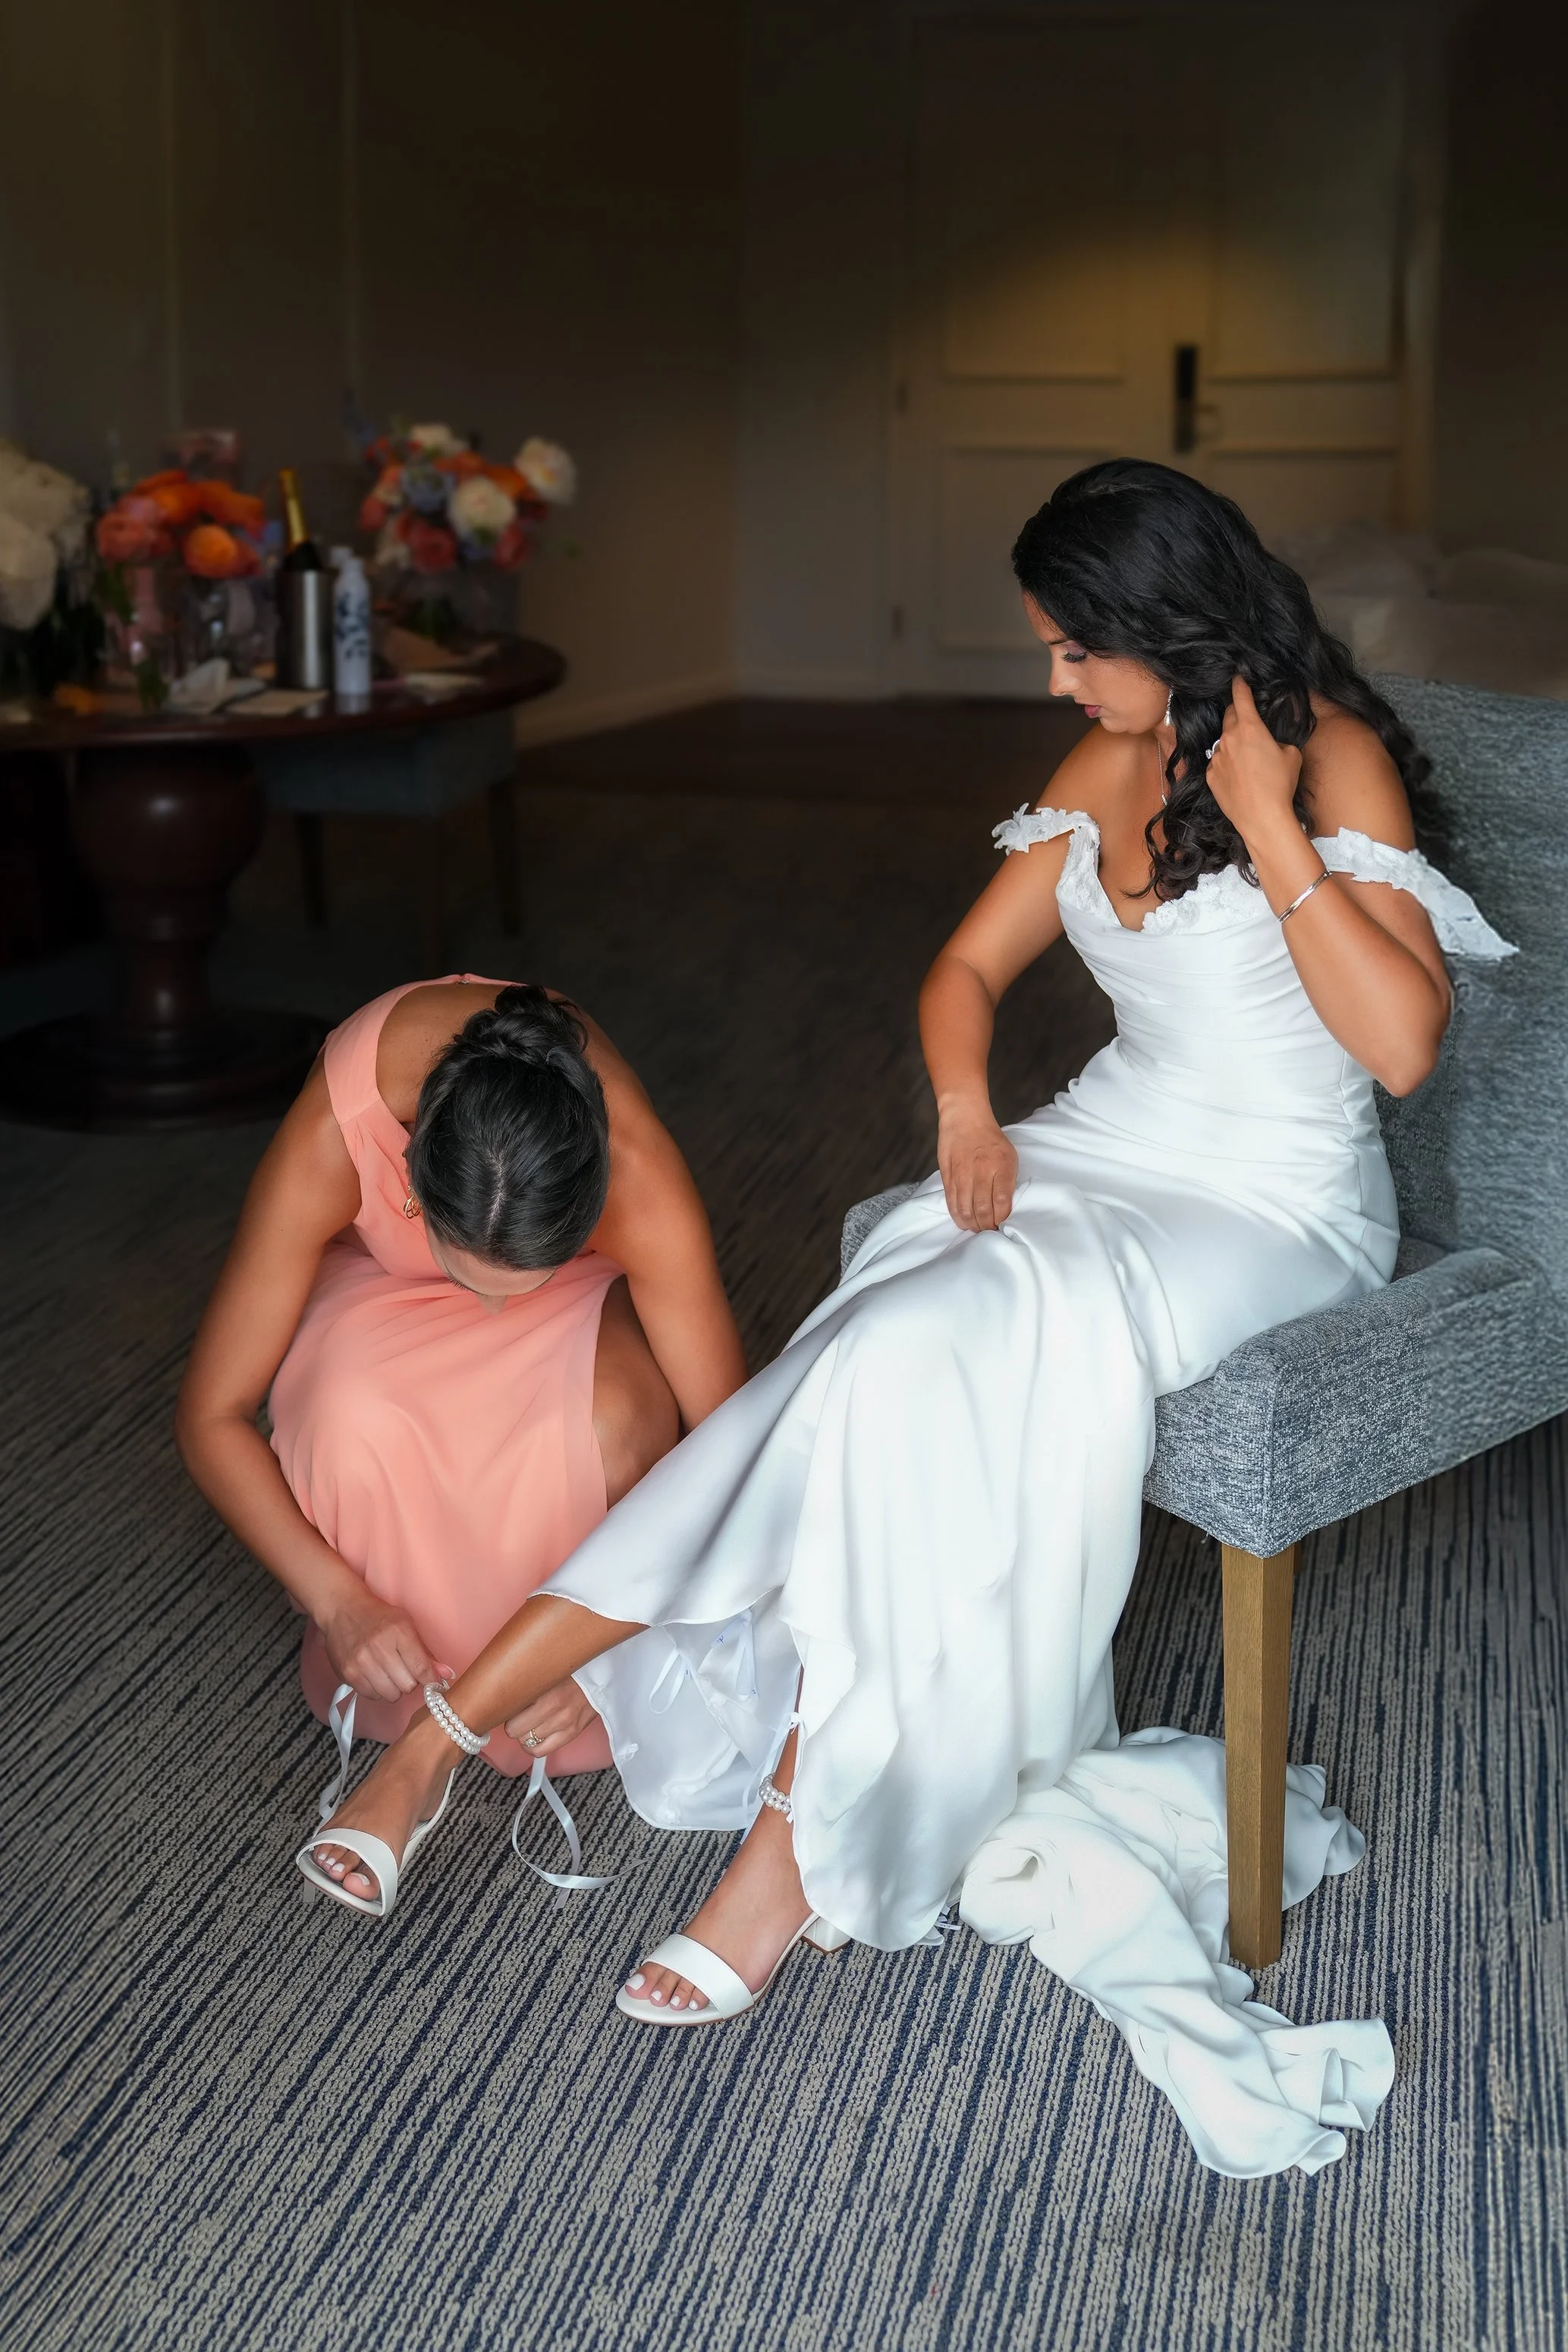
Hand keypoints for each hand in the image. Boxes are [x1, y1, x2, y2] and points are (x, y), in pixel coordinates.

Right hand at [322, 1588, 444, 1702]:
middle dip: (410, 1682)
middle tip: (405, 1671)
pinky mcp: (348, 1673)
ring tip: (389, 1673)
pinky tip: (374, 1675)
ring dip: (394, 1688)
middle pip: (407, 1686)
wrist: (342, 1609)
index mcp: (399, 1633)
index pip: (421, 1669)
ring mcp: (362, 1663)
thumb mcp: (406, 1625)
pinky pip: (372, 1696)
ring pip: (391, 1695)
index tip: (433, 1683)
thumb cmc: (378, 1616)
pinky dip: (377, 1690)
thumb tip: (447, 1674)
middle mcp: (380, 1648)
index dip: (431, 1680)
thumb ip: (426, 1652)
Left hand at [505, 1677, 598, 1757]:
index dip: (506, 1710)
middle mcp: (556, 1711)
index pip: (510, 1713)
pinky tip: (533, 1738)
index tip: (508, 1707)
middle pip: (515, 1731)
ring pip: (526, 1743)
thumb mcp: (547, 1673)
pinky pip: (541, 1751)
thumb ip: (528, 1685)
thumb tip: (505, 1697)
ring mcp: (564, 1725)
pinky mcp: (571, 1734)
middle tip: (518, 1714)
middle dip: (514, 1723)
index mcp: (547, 1692)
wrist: (601, 1677)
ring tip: (527, 1724)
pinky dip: (532, 1747)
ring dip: (523, 1734)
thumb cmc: (573, 1672)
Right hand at [938, 1106, 1017, 1230]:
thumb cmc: (990, 1139)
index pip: (1003, 1202)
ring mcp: (962, 1173)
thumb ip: (1007, 1180)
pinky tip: (963, 1221)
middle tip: (990, 1231)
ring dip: (972, 1225)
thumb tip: (1004, 1208)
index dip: (1002, 1219)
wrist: (965, 1117)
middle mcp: (982, 1170)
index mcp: (1002, 1165)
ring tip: (976, 1229)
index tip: (1002, 1225)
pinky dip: (957, 1216)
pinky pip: (951, 1202)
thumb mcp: (1009, 1156)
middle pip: (984, 1210)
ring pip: (965, 1209)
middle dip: (987, 1227)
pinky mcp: (947, 1174)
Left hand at [1204, 676, 1303, 850]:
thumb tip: (1270, 746)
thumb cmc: (1280, 784)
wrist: (1262, 817)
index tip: (1237, 678)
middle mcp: (1228, 739)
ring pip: (1223, 743)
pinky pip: (1218, 763)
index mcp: (1249, 728)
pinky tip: (1239, 777)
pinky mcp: (1210, 777)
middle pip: (1229, 717)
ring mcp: (1216, 758)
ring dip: (1233, 743)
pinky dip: (1226, 764)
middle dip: (1237, 713)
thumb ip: (1278, 742)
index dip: (1240, 685)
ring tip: (1248, 759)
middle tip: (1246, 717)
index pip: (1241, 697)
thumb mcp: (1291, 755)